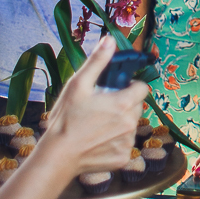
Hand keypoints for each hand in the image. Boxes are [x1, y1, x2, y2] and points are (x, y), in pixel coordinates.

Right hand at [42, 38, 149, 175]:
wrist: (57, 157)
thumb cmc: (66, 120)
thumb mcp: (78, 85)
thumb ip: (97, 61)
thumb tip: (110, 40)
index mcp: (124, 103)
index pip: (142, 88)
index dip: (130, 86)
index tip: (115, 89)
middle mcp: (131, 123)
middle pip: (137, 106)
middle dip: (124, 104)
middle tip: (102, 107)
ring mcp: (128, 142)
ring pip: (131, 125)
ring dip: (119, 123)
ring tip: (96, 125)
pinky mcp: (123, 158)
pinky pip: (124, 144)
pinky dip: (114, 142)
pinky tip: (97, 141)